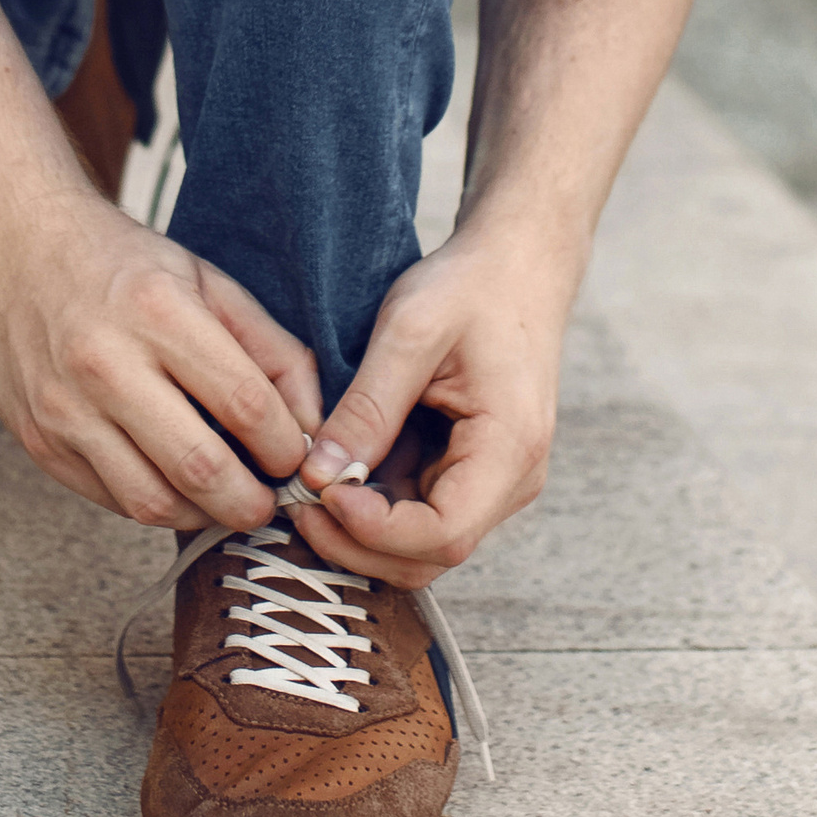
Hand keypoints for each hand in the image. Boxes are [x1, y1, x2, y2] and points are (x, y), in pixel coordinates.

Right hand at [0, 189, 323, 532]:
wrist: (20, 249)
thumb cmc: (125, 267)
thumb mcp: (209, 282)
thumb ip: (271, 350)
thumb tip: (315, 427)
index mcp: (157, 311)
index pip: (244, 403)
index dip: (286, 446)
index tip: (298, 457)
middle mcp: (105, 362)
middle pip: (199, 467)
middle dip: (252, 501)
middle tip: (271, 501)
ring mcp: (64, 408)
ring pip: (152, 502)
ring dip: (203, 516)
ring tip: (225, 499)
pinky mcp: (38, 442)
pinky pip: (110, 500)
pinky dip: (153, 504)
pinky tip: (173, 484)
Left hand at [283, 229, 572, 589]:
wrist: (519, 263)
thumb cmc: (473, 286)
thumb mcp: (410, 330)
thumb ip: (367, 407)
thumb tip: (319, 475)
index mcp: (510, 447)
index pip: (444, 534)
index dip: (376, 531)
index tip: (322, 493)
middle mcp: (511, 479)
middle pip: (430, 552)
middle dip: (357, 542)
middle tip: (296, 502)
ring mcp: (493, 480)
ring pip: (420, 540)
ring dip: (359, 527)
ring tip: (307, 484)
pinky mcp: (470, 469)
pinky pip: (418, 508)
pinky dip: (373, 502)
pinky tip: (335, 469)